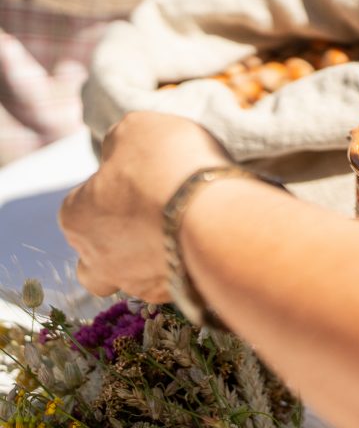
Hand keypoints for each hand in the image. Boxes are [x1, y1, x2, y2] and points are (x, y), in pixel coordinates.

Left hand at [59, 112, 231, 299]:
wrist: (215, 214)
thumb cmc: (167, 167)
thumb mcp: (137, 129)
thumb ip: (121, 143)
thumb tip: (120, 152)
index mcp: (76, 217)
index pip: (82, 208)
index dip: (111, 194)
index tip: (142, 182)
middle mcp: (98, 260)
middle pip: (96, 263)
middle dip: (118, 248)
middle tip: (152, 223)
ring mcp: (139, 285)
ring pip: (138, 280)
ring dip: (155, 261)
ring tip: (189, 234)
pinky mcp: (177, 298)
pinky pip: (178, 286)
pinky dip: (189, 270)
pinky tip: (210, 247)